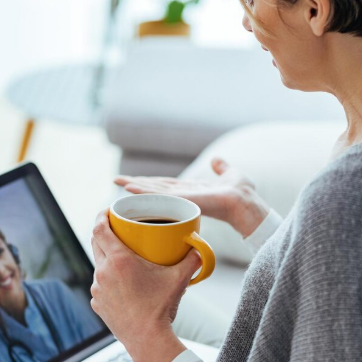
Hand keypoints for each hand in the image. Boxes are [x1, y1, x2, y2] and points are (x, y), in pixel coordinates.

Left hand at [90, 210, 193, 361]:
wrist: (148, 341)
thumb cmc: (162, 308)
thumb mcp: (179, 280)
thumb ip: (192, 260)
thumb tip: (201, 247)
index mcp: (119, 261)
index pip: (99, 228)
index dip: (100, 215)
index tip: (107, 210)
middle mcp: (102, 272)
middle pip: (96, 243)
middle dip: (104, 232)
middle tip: (117, 228)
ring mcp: (97, 289)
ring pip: (98, 264)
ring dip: (107, 257)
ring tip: (122, 257)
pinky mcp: (97, 303)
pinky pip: (100, 284)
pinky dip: (108, 279)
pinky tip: (122, 283)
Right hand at [115, 157, 268, 237]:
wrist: (246, 202)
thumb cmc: (242, 193)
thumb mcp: (229, 174)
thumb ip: (221, 167)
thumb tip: (216, 160)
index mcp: (191, 190)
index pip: (166, 185)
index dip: (149, 182)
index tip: (134, 180)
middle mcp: (183, 195)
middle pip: (154, 188)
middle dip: (136, 184)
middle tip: (116, 180)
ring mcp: (181, 198)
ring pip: (153, 192)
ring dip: (135, 187)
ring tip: (117, 182)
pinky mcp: (182, 199)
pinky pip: (159, 195)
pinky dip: (143, 191)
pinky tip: (130, 188)